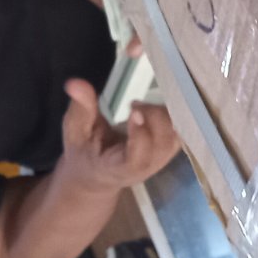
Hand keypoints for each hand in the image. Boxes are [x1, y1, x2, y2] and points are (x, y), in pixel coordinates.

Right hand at [56, 79, 179, 193]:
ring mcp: (162, 159)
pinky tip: (167, 99)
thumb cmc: (85, 151)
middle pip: (163, 145)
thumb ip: (80, 109)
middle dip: (153, 117)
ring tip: (144, 104)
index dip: (140, 135)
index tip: (133, 109)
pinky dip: (179, 114)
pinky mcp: (170, 148)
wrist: (99, 173)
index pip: (136, 159)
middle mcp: (146, 167)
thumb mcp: (75, 131)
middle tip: (134, 104)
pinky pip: (183, 132)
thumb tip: (74, 83)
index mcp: (119, 168)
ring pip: (177, 137)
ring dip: (166, 114)